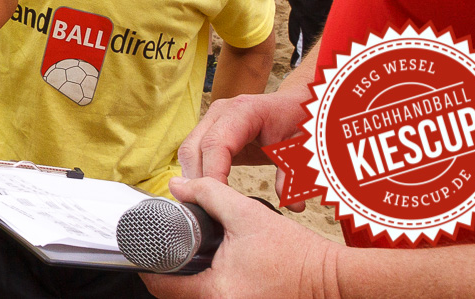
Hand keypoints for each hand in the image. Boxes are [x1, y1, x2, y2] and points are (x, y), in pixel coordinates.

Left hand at [140, 177, 339, 298]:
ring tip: (181, 260)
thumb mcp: (246, 214)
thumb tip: (175, 186)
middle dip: (166, 275)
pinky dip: (203, 290)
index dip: (148, 266)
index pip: (164, 287)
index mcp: (218, 292)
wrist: (332, 279)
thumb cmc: (295, 252)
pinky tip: (204, 273)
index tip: (142, 250)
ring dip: (184, 285)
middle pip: (176, 298)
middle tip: (160, 251)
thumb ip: (207, 195)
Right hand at [178, 89, 309, 208]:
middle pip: (193, 148)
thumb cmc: (297, 124)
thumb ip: (293, 177)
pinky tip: (209, 193)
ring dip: (194, 179)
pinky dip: (197, 174)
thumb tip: (293, 207)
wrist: (294, 106)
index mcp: (244, 111)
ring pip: (188, 152)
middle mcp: (221, 112)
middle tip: (211, 209)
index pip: (215, 144)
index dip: (212, 174)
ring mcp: (212, 120)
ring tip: (209, 204)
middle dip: (198, 180)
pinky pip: (194, 153)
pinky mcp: (210, 131)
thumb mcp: (302, 149)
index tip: (219, 200)